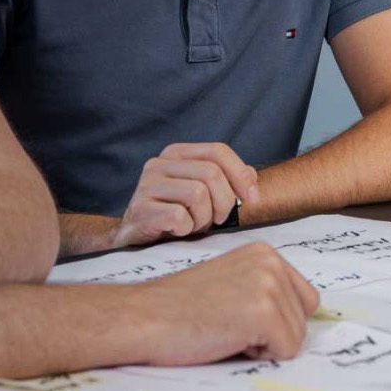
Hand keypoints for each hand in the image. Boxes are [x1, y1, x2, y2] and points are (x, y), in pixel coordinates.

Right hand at [112, 143, 259, 248]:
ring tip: (194, 224)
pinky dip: (186, 228)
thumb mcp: (205, 193)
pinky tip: (177, 231)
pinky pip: (179, 216)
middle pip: (211, 173)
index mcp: (176, 153)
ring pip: (197, 194)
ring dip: (203, 217)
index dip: (240, 174)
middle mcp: (158, 163)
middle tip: (219, 219)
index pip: (218, 151)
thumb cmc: (176, 214)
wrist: (137, 239)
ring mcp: (146, 185)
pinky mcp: (139, 208)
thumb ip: (228, 180)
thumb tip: (252, 176)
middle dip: (224, 201)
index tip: (252, 198)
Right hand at [132, 243, 318, 364]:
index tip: (240, 317)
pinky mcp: (263, 313)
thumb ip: (263, 286)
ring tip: (226, 330)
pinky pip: (287, 350)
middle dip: (274, 332)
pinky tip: (228, 340)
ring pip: (297, 336)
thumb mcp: (231, 280)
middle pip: (304, 316)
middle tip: (231, 326)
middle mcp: (271, 262)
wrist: (143, 316)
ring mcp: (269, 285)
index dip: (277, 318)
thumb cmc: (178, 307)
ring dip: (264, 344)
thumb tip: (297, 313)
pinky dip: (260, 357)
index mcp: (265, 252)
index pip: (304, 297)